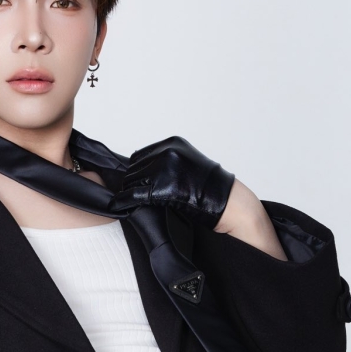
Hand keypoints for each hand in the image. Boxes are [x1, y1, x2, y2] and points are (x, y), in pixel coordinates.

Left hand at [107, 135, 234, 228]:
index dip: (136, 172)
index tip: (132, 184)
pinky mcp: (164, 187)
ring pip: (132, 181)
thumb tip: (144, 173)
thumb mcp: (188, 164)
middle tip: (130, 196)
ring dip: (128, 193)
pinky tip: (120, 208)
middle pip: (134, 168)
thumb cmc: (212, 189)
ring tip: (128, 203)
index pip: (140, 156)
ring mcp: (166, 168)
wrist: (230, 202)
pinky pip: (135, 195)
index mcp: (173, 143)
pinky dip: (125, 202)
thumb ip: (167, 163)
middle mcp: (168, 151)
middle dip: (131, 183)